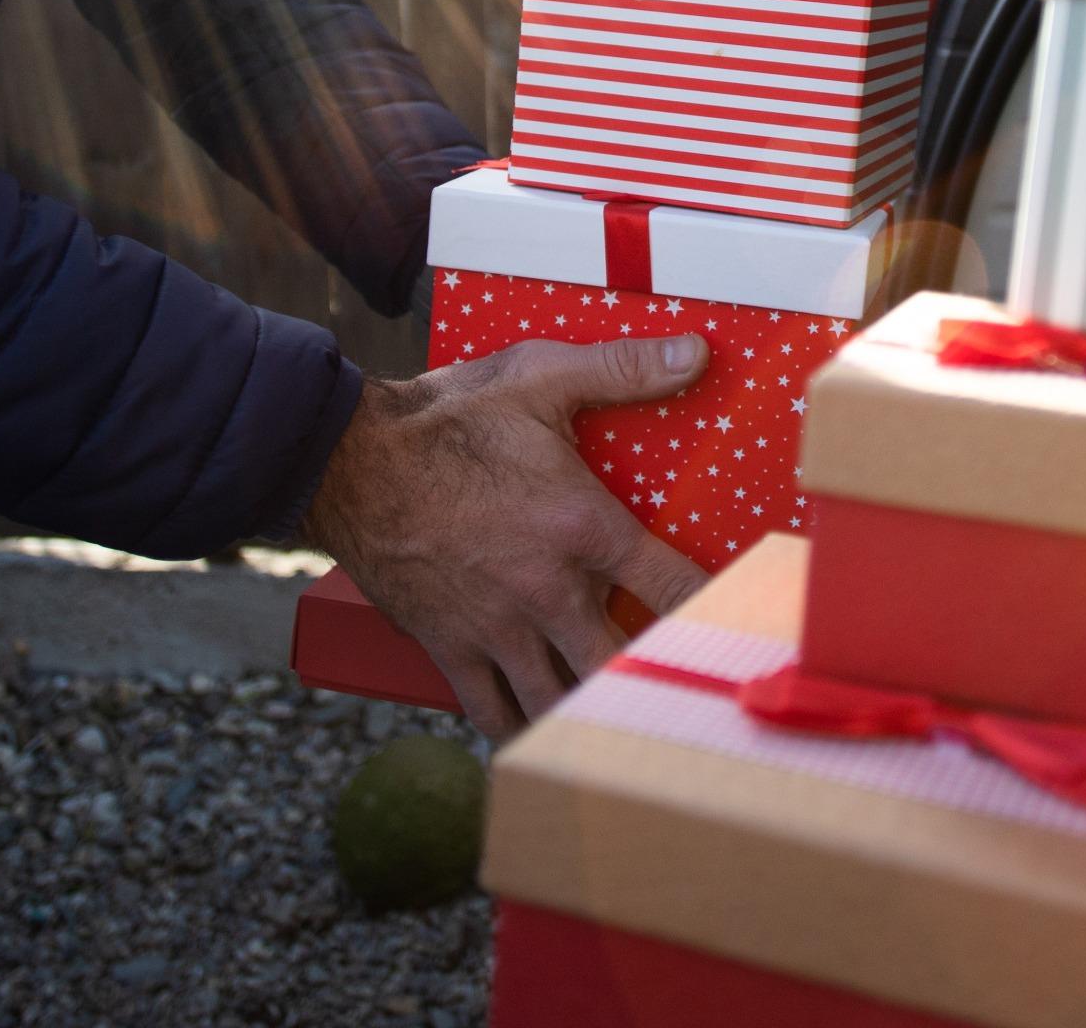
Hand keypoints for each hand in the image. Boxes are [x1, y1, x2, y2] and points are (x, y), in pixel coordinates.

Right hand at [302, 334, 711, 734]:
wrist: (345, 461)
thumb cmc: (447, 418)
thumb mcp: (539, 377)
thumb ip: (624, 370)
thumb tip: (697, 352)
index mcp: (582, 527)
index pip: (673, 585)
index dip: (714, 607)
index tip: (740, 623)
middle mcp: (548, 590)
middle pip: (623, 663)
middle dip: (655, 679)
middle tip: (684, 687)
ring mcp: (498, 627)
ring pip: (562, 700)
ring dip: (593, 711)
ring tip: (624, 720)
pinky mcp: (451, 647)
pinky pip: (493, 711)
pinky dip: (522, 728)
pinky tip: (544, 733)